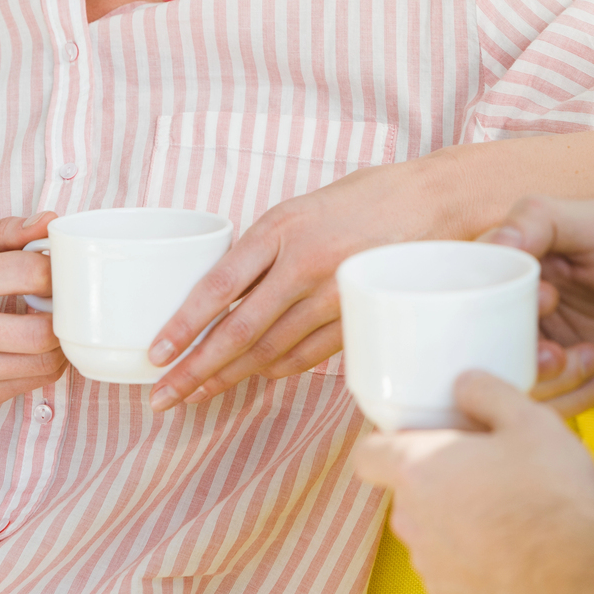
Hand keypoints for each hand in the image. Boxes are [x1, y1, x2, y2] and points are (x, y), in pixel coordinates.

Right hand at [0, 211, 67, 418]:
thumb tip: (50, 221)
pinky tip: (35, 349)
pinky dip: (47, 364)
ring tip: (52, 326)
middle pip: (45, 329)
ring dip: (61, 343)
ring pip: (45, 361)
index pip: (33, 273)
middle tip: (64, 305)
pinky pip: (35, 382)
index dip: (60, 272)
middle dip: (66, 316)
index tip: (62, 272)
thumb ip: (4, 231)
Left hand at [147, 155, 469, 410]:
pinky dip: (276, 371)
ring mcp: (334, 296)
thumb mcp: (302, 208)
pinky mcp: (357, 318)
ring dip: (230, 378)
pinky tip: (254, 378)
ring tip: (196, 394)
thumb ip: (265, 248)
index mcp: (281, 228)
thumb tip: (222, 295)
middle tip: (162, 397)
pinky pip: (308, 355)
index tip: (156, 354)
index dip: (183, 325)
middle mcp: (304, 264)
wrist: (437, 198)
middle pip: (239, 332)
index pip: (219, 287)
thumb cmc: (365, 196)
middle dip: (195, 371)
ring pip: (271, 352)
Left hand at [354, 372, 593, 593]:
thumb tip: (465, 383)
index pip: (366, 455)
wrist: (578, 582)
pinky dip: (474, 559)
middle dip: (439, 480)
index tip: (419, 439)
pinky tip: (514, 551)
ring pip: (431, 532)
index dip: (386, 444)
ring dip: (457, 521)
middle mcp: (410, 521)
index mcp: (417, 470)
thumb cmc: (551, 496)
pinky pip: (452, 569)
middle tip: (485, 469)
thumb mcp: (529, 420)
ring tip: (508, 512)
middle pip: (408, 492)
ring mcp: (428, 566)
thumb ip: (487, 392)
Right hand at [484, 197, 593, 404]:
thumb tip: (496, 241)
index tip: (545, 296)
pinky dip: (575, 395)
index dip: (493, 302)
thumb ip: (541, 219)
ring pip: (509, 381)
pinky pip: (542, 409)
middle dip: (520, 352)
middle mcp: (514, 310)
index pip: (466, 287)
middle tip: (557, 350)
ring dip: (551, 378)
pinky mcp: (559, 388)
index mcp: (513, 266)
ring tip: (592, 357)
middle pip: (480, 344)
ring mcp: (534, 351)